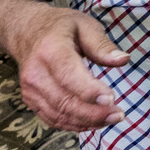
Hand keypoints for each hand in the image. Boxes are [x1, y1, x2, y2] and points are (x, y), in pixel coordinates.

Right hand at [0, 0, 130, 131]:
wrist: (27, 31)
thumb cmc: (61, 27)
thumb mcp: (85, 25)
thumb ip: (102, 45)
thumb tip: (123, 59)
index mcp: (50, 49)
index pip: (68, 75)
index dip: (89, 91)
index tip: (111, 99)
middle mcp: (36, 72)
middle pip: (64, 100)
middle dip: (93, 112)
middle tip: (118, 115)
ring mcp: (30, 89)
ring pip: (59, 114)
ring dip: (86, 121)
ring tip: (111, 119)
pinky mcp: (30, 100)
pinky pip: (52, 119)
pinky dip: (73, 124)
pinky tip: (92, 122)